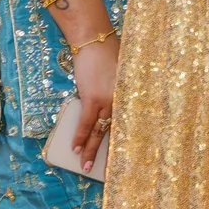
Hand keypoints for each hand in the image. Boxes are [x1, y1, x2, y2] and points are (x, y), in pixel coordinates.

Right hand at [69, 35, 119, 166]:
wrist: (94, 38)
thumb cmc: (108, 52)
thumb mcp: (120, 73)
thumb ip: (118, 92)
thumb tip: (109, 111)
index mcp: (132, 93)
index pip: (130, 121)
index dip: (126, 139)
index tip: (127, 156)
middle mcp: (123, 99)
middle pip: (116, 130)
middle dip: (109, 151)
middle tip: (107, 170)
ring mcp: (108, 100)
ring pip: (100, 131)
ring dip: (91, 149)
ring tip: (86, 165)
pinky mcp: (93, 98)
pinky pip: (87, 123)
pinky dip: (81, 136)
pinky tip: (76, 148)